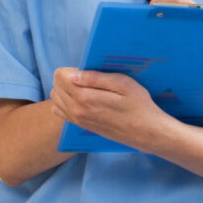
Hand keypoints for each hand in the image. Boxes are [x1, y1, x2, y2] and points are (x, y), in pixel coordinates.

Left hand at [50, 66, 170, 151]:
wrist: (145, 132)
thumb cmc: (138, 105)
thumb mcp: (123, 83)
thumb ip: (96, 77)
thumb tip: (74, 73)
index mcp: (85, 98)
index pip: (60, 76)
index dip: (72, 69)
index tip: (87, 72)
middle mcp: (76, 110)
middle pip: (56, 86)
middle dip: (68, 78)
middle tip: (88, 80)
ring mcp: (77, 120)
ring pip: (56, 99)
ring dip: (66, 90)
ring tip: (85, 89)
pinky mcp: (81, 126)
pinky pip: (60, 111)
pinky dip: (66, 102)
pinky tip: (82, 100)